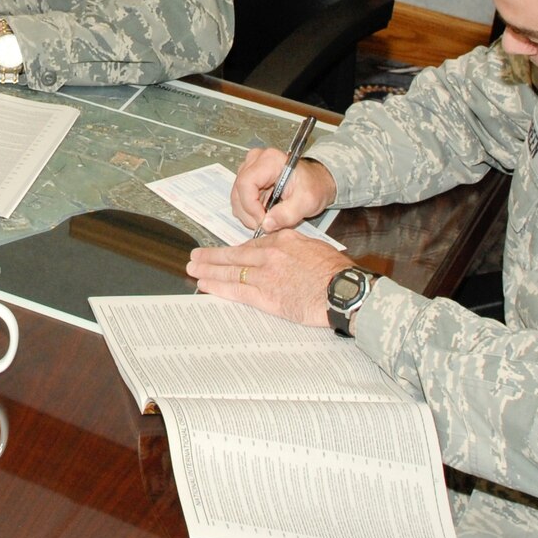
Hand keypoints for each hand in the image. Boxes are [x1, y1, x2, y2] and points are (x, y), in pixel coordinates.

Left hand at [186, 230, 352, 327]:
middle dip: (212, 257)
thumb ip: (295, 248)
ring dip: (208, 271)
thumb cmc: (337, 273)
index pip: (252, 245)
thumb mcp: (315, 248)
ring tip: (193, 270)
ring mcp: (266, 275)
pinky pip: (236, 291)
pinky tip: (205, 286)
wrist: (343, 291)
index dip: (234, 251)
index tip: (224, 254)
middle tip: (195, 256)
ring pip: (230, 272)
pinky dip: (218, 288)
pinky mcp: (266, 296)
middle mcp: (270, 255)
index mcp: (283, 240)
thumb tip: (288, 254)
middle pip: (235, 255)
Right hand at [230, 145, 336, 232]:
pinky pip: (240, 198)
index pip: (246, 183)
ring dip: (248, 213)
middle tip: (265, 225)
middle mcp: (256, 160)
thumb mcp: (306, 201)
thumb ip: (287, 214)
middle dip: (249, 213)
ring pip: (237, 196)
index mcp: (270, 160)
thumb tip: (266, 225)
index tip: (262, 221)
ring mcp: (250, 168)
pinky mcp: (248, 178)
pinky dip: (249, 211)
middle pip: (238, 190)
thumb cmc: (314, 185)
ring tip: (267, 219)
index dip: (251, 206)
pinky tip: (264, 213)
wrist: (316, 182)